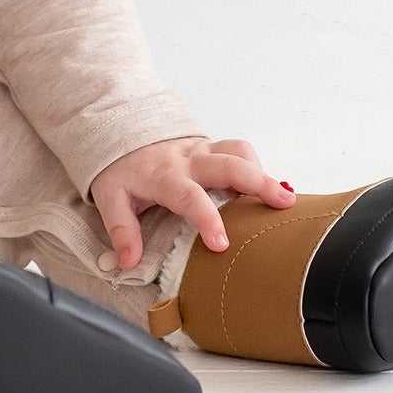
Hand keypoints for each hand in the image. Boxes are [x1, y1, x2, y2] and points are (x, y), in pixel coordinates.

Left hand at [90, 136, 295, 270]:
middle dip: (258, 182)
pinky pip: (239, 150)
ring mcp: (202, 150)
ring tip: (282, 199)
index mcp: (163, 175)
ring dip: (261, 171)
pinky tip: (267, 190)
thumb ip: (121, 229)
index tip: (222, 244)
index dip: (207, 219)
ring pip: (238, 150)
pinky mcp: (212, 147)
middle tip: (283, 204)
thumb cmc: (121, 169)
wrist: (120, 129)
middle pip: (228, 164)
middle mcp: (187, 159)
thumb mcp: (110, 197)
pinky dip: (256, 167)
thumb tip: (128, 262)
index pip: (188, 195)